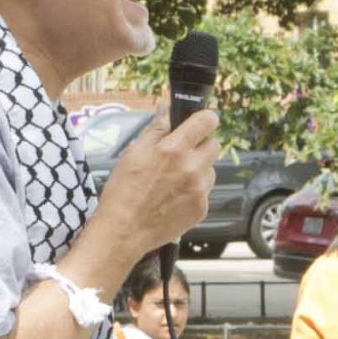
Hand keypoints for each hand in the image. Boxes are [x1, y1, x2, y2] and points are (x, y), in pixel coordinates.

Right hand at [83, 109, 220, 260]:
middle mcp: (192, 168)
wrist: (124, 231)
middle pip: (214, 145)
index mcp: (174, 149)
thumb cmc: (123, 191)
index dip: (204, 118)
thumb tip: (166, 108)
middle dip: (200, 146)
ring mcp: (200, 190)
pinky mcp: (202, 208)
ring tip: (173, 180)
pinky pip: (205, 190)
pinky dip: (193, 190)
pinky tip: (173, 197)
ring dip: (198, 169)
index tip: (200, 121)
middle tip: (180, 155)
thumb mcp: (134, 153)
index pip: (207, 121)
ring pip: (210, 169)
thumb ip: (156, 129)